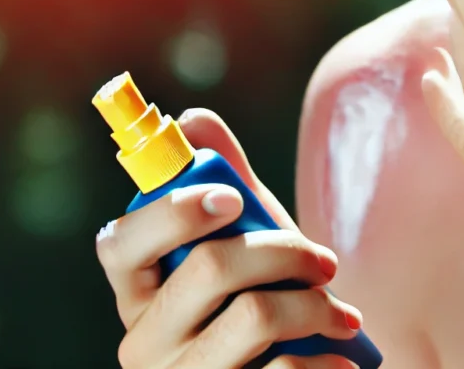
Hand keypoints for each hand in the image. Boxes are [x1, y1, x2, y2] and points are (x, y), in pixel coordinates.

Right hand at [94, 109, 362, 368]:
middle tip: (326, 262)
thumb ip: (225, 183)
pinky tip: (340, 362)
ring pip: (253, 318)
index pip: (120, 244)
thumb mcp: (245, 247)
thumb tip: (193, 118)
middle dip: (284, 252)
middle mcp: (143, 342)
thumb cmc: (261, 309)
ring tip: (343, 316)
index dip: (172, 212)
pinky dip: (323, 363)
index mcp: (138, 291)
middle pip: (209, 268)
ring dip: (315, 306)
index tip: (232, 196)